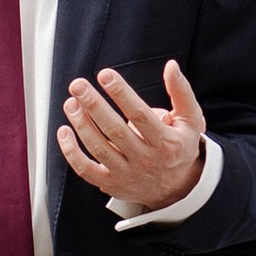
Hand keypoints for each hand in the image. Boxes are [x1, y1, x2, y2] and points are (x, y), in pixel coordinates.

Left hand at [59, 61, 206, 211]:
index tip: (105, 75)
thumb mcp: (190, 120)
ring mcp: (127, 174)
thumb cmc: (180, 147)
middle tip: (78, 85)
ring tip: (71, 103)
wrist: (177, 188)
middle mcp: (146, 160)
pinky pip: (86, 170)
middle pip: (115, 130)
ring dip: (81, 124)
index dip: (121, 94)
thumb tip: (170, 66)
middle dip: (94, 105)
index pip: (140, 115)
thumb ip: (181, 92)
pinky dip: (71, 152)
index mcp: (166, 142)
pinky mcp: (112, 184)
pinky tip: (64, 131)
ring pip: (98, 148)